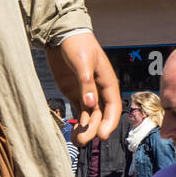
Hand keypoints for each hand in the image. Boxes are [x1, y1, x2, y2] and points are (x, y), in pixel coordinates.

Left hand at [45, 33, 120, 147]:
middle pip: (101, 115)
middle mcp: (99, 90)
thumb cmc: (77, 44)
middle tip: (82, 140)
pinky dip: (79, 124)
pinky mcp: (75, 94)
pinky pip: (80, 113)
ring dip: (86, 129)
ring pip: (91, 117)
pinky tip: (74, 133)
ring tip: (76, 141)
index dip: (110, 122)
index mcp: (107, 82)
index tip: (102, 135)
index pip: (113, 107)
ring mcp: (87, 93)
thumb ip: (86, 82)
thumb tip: (90, 104)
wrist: (62, 35)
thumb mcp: (82, 61)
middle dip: (94, 129)